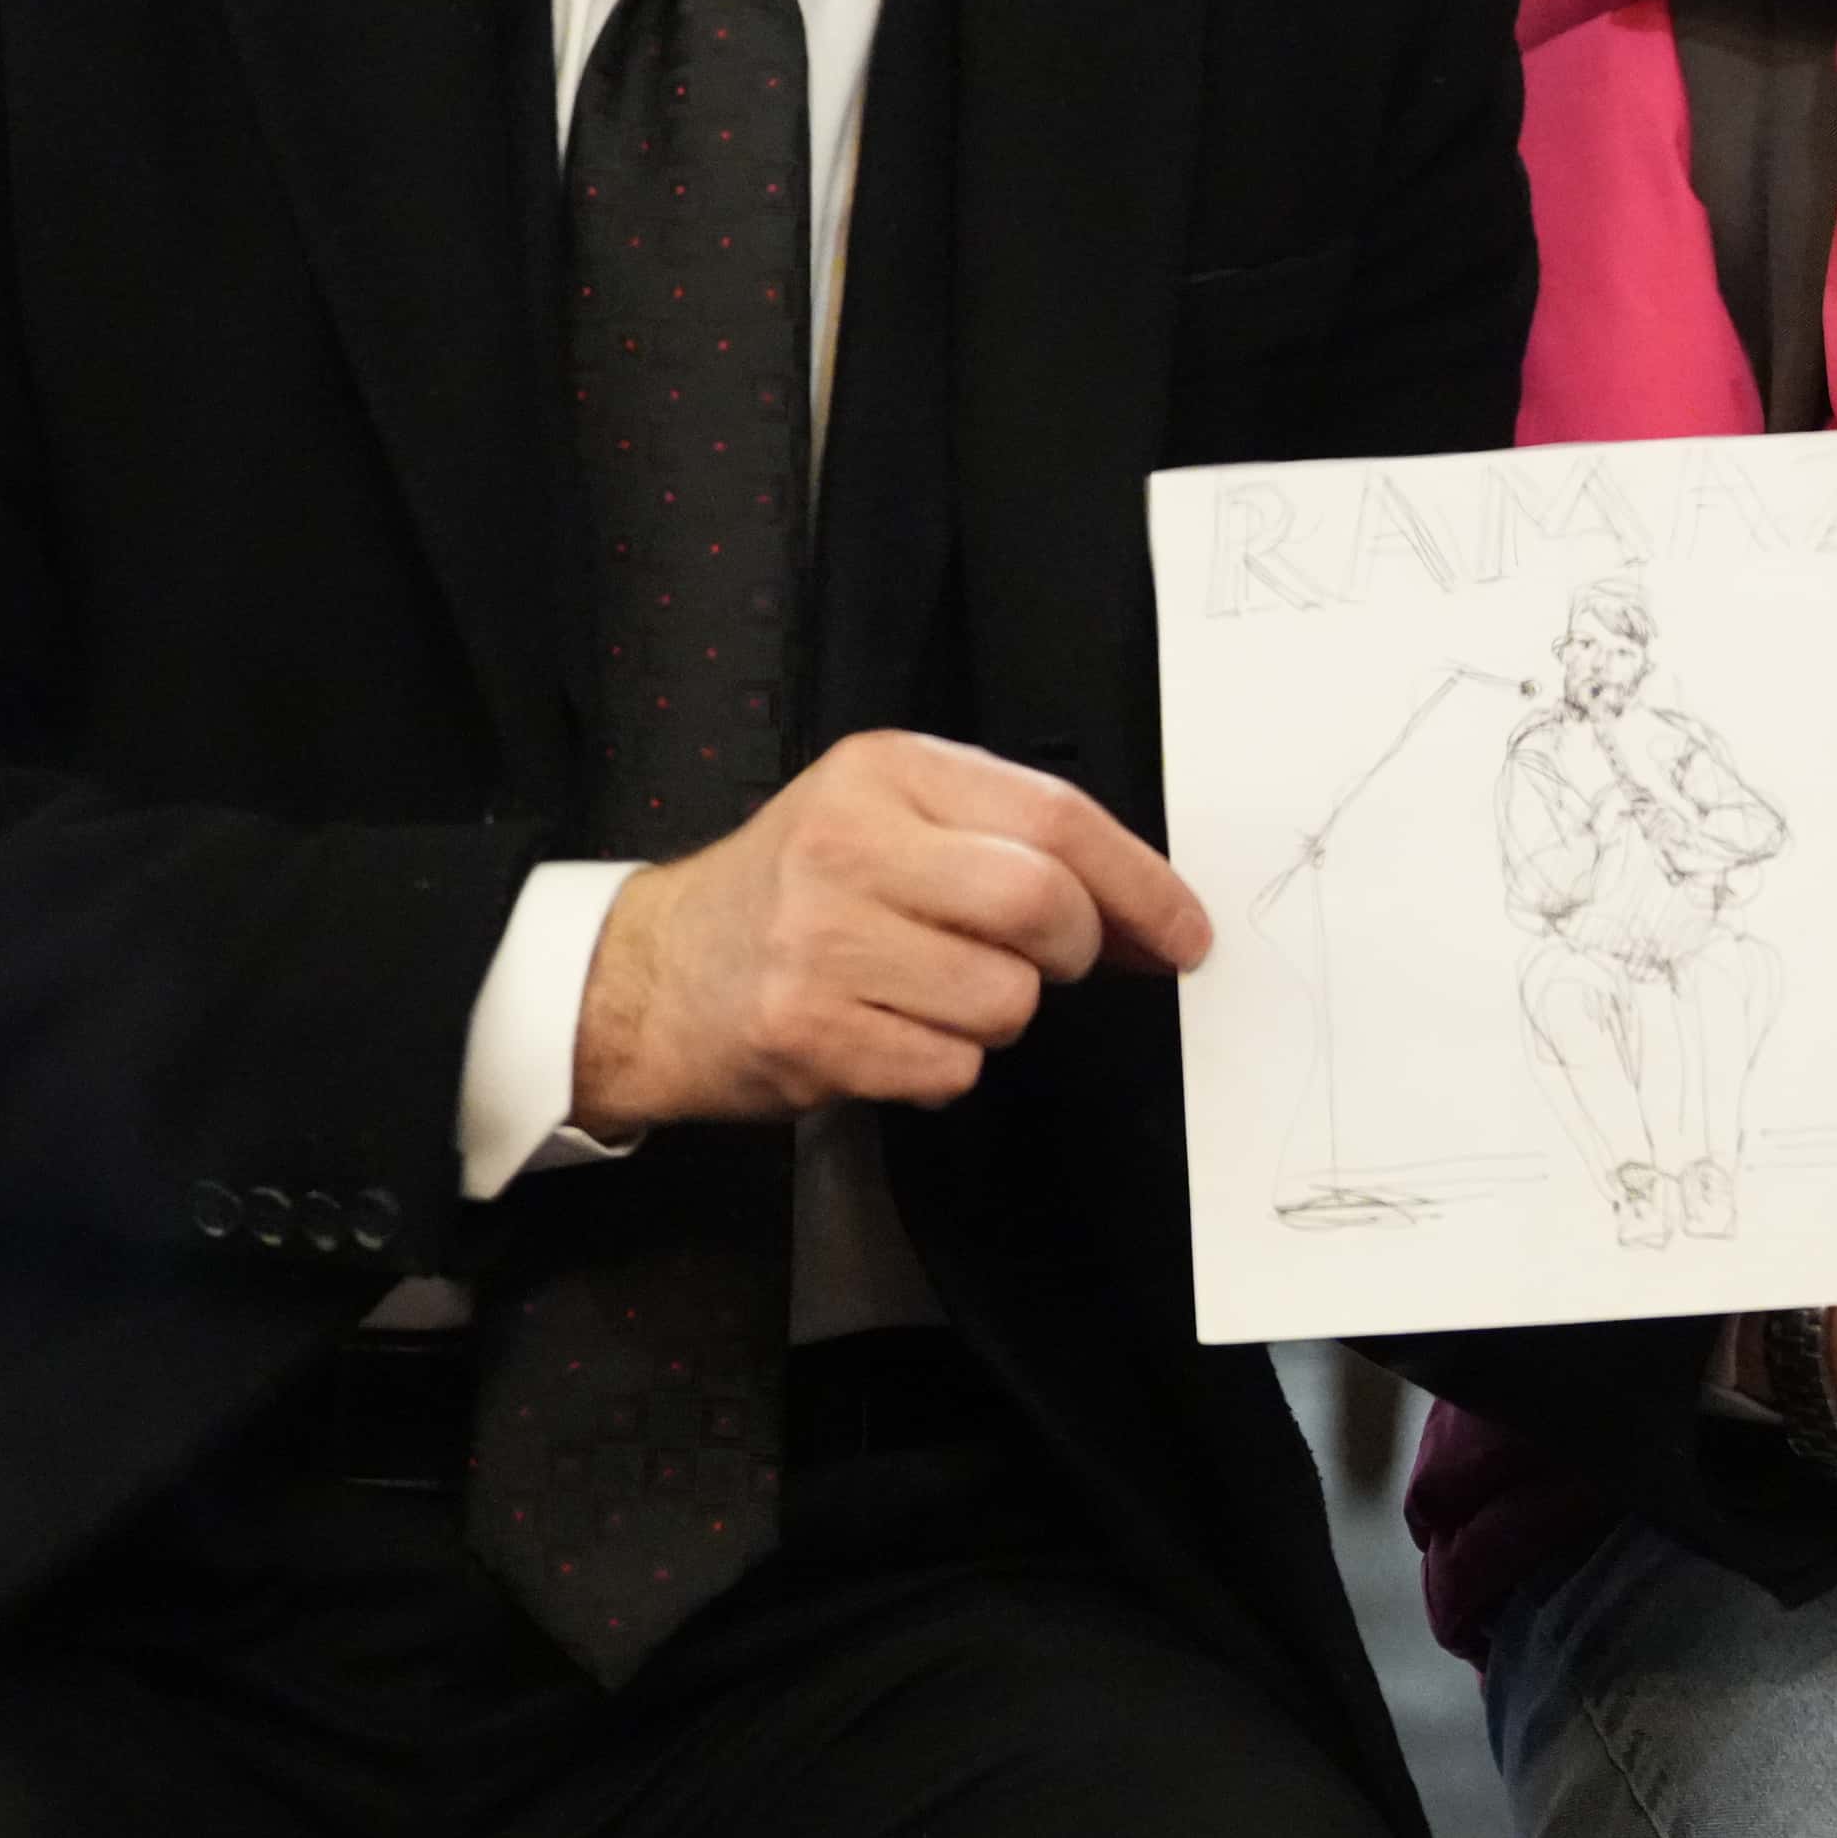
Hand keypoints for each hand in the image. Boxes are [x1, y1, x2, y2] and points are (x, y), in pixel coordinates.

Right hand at [572, 730, 1204, 1128]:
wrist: (652, 970)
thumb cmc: (798, 892)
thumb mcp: (890, 819)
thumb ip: (1009, 841)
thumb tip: (1153, 917)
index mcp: (887, 771)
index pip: (1056, 817)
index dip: (1141, 884)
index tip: (1184, 932)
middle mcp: (851, 844)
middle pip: (1041, 905)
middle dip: (1076, 952)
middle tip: (1052, 964)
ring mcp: (821, 940)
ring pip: (1005, 1000)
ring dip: (1001, 1016)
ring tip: (936, 994)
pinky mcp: (804, 1030)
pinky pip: (948, 1066)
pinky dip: (944, 1065)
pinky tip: (890, 1033)